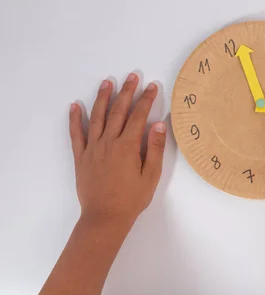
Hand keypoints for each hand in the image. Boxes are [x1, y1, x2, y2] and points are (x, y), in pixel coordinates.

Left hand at [69, 73, 166, 225]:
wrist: (104, 218)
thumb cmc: (132, 199)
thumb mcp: (151, 175)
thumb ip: (154, 148)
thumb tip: (159, 123)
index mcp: (127, 146)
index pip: (139, 116)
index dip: (146, 100)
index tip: (152, 86)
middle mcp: (109, 142)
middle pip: (118, 111)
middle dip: (126, 92)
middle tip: (132, 76)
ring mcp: (92, 148)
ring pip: (97, 117)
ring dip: (102, 98)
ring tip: (107, 82)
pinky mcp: (81, 157)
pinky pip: (76, 134)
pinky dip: (75, 119)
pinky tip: (75, 105)